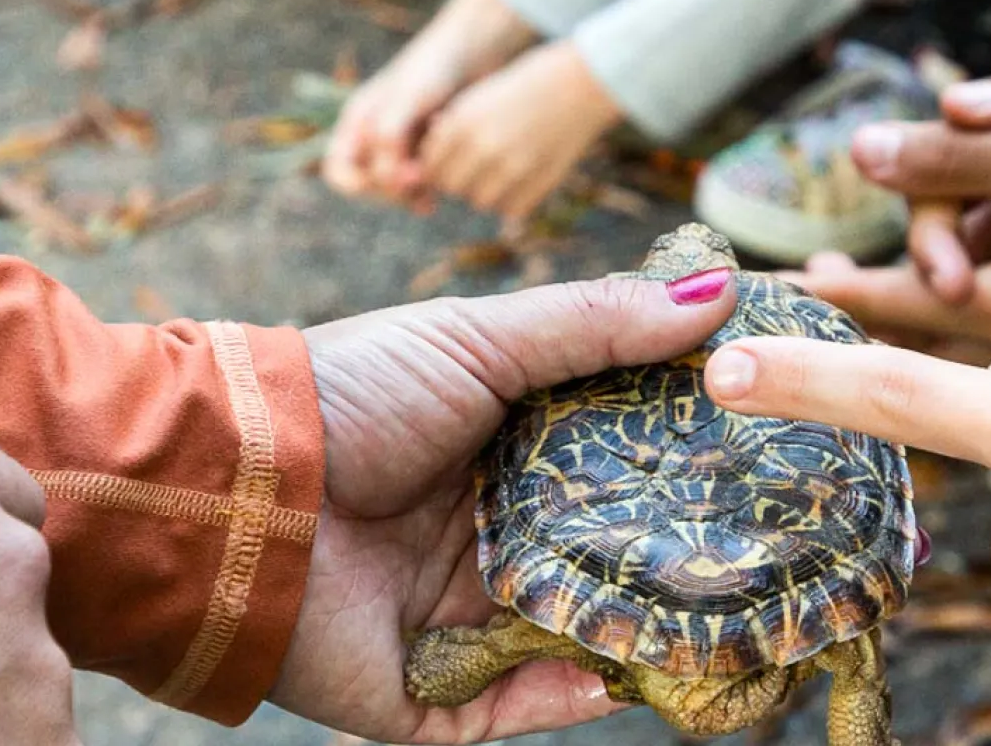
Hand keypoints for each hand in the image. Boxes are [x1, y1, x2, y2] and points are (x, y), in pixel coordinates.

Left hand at [272, 273, 738, 742]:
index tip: (758, 460)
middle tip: (754, 560)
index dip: (679, 469)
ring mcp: (449, 617)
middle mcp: (482, 536)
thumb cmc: (353, 397)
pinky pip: (500, 710)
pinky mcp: (417, 688)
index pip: (610, 468)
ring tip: (710, 632)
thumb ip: (597, 322)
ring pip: (561, 639)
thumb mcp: (480, 341)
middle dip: (665, 566)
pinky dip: (552, 701)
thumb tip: (718, 287)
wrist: (233, 489)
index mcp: (497, 454)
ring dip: (626, 638)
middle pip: (596, 560)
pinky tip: (605, 680)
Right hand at [324, 0, 538, 209]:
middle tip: (421, 185)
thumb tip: (392, 182)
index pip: (338, 171)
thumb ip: (389, 141)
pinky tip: (450, 183)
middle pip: (370, 187)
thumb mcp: (405, 101)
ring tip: (436, 181)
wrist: (474, 51)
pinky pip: (424, 184)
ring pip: (398, 190)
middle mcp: (375, 138)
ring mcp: (403, 147)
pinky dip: (434, 186)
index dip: (356, 185)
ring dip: (415, 192)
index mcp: (358, 122)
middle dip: (392, 191)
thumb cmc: (434, 69)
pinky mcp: (429, 151)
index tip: (388, 180)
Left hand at [420, 40, 623, 220]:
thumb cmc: (526, 85)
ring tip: (500, 173)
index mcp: (462, 122)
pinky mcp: (540, 181)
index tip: (453, 159)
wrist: (580, 82)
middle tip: (477, 167)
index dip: (438, 166)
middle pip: (453, 187)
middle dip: (461, 180)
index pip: (431, 166)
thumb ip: (453, 128)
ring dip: (486, 192)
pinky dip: (512, 200)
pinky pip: (512, 209)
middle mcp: (484, 147)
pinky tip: (521, 179)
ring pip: (481, 201)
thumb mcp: (481, 98)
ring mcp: (514, 167)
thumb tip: (428, 160)